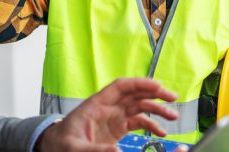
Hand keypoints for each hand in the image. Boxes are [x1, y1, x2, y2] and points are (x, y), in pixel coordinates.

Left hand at [35, 78, 178, 151]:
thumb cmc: (60, 144)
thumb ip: (95, 150)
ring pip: (139, 107)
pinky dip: (151, 125)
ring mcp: (113, 118)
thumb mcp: (75, 148)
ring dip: (156, 109)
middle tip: (172, 97)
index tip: (157, 86)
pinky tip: (162, 131)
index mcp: (96, 104)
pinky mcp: (116, 129)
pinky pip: (137, 123)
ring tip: (173, 116)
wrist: (54, 148)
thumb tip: (118, 151)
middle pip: (134, 94)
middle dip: (154, 93)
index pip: (121, 87)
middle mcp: (108, 108)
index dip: (139, 83)